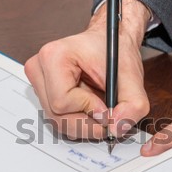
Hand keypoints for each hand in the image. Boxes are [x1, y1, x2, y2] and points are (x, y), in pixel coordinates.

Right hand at [24, 0, 149, 139]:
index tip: (107, 107)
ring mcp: (39, 81)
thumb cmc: (117, 51)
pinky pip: (59, 119)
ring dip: (85, 123)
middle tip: (108, 117)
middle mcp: (39, 69)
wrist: (112, 42)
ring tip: (101, 108)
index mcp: (54, 56)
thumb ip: (132, 106)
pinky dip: (79, 121)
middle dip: (88, 123)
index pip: (62, 102)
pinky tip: (91, 108)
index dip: (89, 110)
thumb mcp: (132, 78)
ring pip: (57, 122)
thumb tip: (116, 129)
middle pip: (57, 117)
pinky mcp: (43, 92)